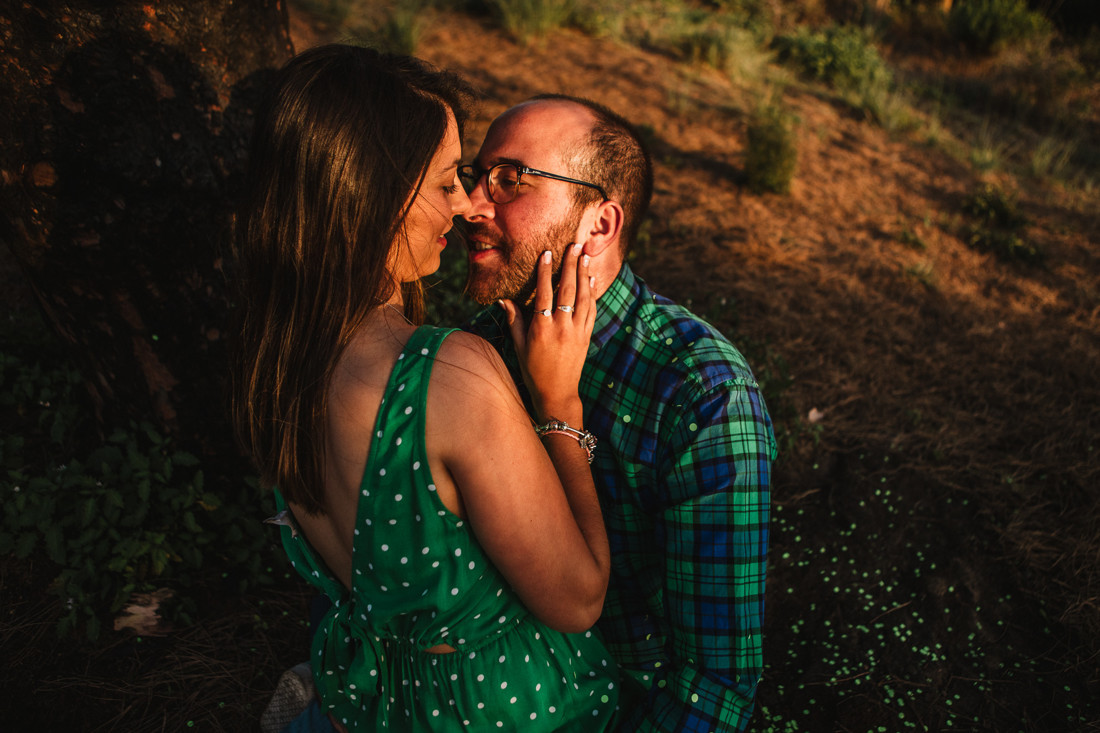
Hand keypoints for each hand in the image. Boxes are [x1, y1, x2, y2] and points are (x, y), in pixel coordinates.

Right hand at [500, 244, 595, 421]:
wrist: (557, 393)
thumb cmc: (533, 370)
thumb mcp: (518, 347)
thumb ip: (514, 321)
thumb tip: (503, 299)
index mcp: (541, 329)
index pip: (543, 293)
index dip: (545, 272)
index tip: (547, 253)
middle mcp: (561, 327)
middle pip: (567, 290)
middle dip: (570, 265)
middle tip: (574, 245)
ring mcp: (576, 332)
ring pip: (583, 298)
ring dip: (584, 275)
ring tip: (584, 256)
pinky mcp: (586, 337)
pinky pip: (591, 310)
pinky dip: (592, 294)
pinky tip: (591, 280)